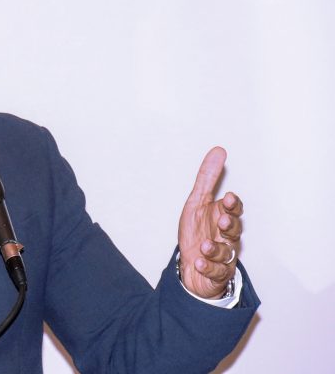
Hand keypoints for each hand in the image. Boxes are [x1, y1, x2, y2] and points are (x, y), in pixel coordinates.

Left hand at [177, 147, 243, 298]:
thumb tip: (219, 150)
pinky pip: (216, 272)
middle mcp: (226, 237)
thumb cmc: (197, 232)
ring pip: (227, 253)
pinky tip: (199, 262)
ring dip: (217, 249)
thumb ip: (207, 178)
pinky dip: (208, 268)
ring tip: (205, 247)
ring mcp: (223, 256)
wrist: (190, 266)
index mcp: (222, 217)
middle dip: (230, 225)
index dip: (233, 205)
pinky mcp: (216, 273)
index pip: (234, 210)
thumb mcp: (197, 202)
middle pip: (234, 230)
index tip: (229, 198)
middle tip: (222, 221)